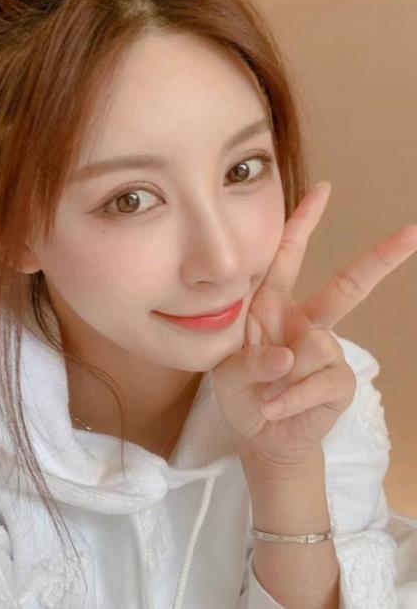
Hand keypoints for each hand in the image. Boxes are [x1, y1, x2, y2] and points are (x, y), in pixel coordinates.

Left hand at [211, 180, 416, 469]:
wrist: (258, 435)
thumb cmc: (242, 392)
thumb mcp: (227, 369)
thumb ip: (250, 359)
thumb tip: (291, 357)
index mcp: (273, 307)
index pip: (287, 258)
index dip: (304, 224)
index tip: (323, 191)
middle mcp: (305, 322)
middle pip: (348, 286)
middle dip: (379, 258)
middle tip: (413, 233)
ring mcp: (327, 351)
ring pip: (316, 346)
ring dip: (282, 374)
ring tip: (266, 391)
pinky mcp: (340, 381)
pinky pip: (320, 380)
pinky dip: (290, 398)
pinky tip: (274, 407)